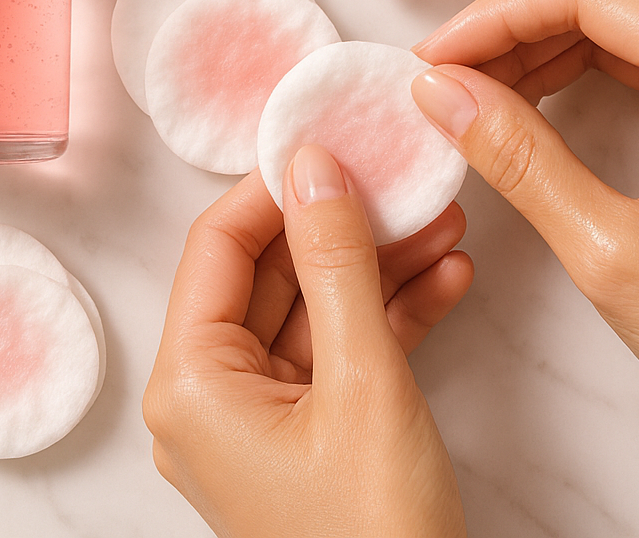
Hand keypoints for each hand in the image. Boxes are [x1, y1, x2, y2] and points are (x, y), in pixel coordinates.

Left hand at [143, 146, 472, 537]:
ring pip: (313, 313)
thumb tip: (313, 165)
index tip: (332, 139)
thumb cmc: (374, 535)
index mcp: (190, 384)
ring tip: (444, 219)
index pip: (219, 247)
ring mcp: (257, 422)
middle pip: (270, 275)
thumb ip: (338, 265)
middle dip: (345, 225)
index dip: (277, 186)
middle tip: (403, 175)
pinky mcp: (305, 439)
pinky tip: (448, 278)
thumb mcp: (362, 382)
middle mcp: (208, 399)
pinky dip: (389, 319)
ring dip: (378, 267)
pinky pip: (338, 357)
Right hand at [410, 0, 638, 537]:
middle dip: (523, 12)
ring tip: (484, 90)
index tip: (430, 61)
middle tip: (454, 71)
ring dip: (556, 30)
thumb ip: (519, 158)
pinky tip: (542, 98)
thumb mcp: (611, 252)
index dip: (495, 17)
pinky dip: (597, 55)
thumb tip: (441, 92)